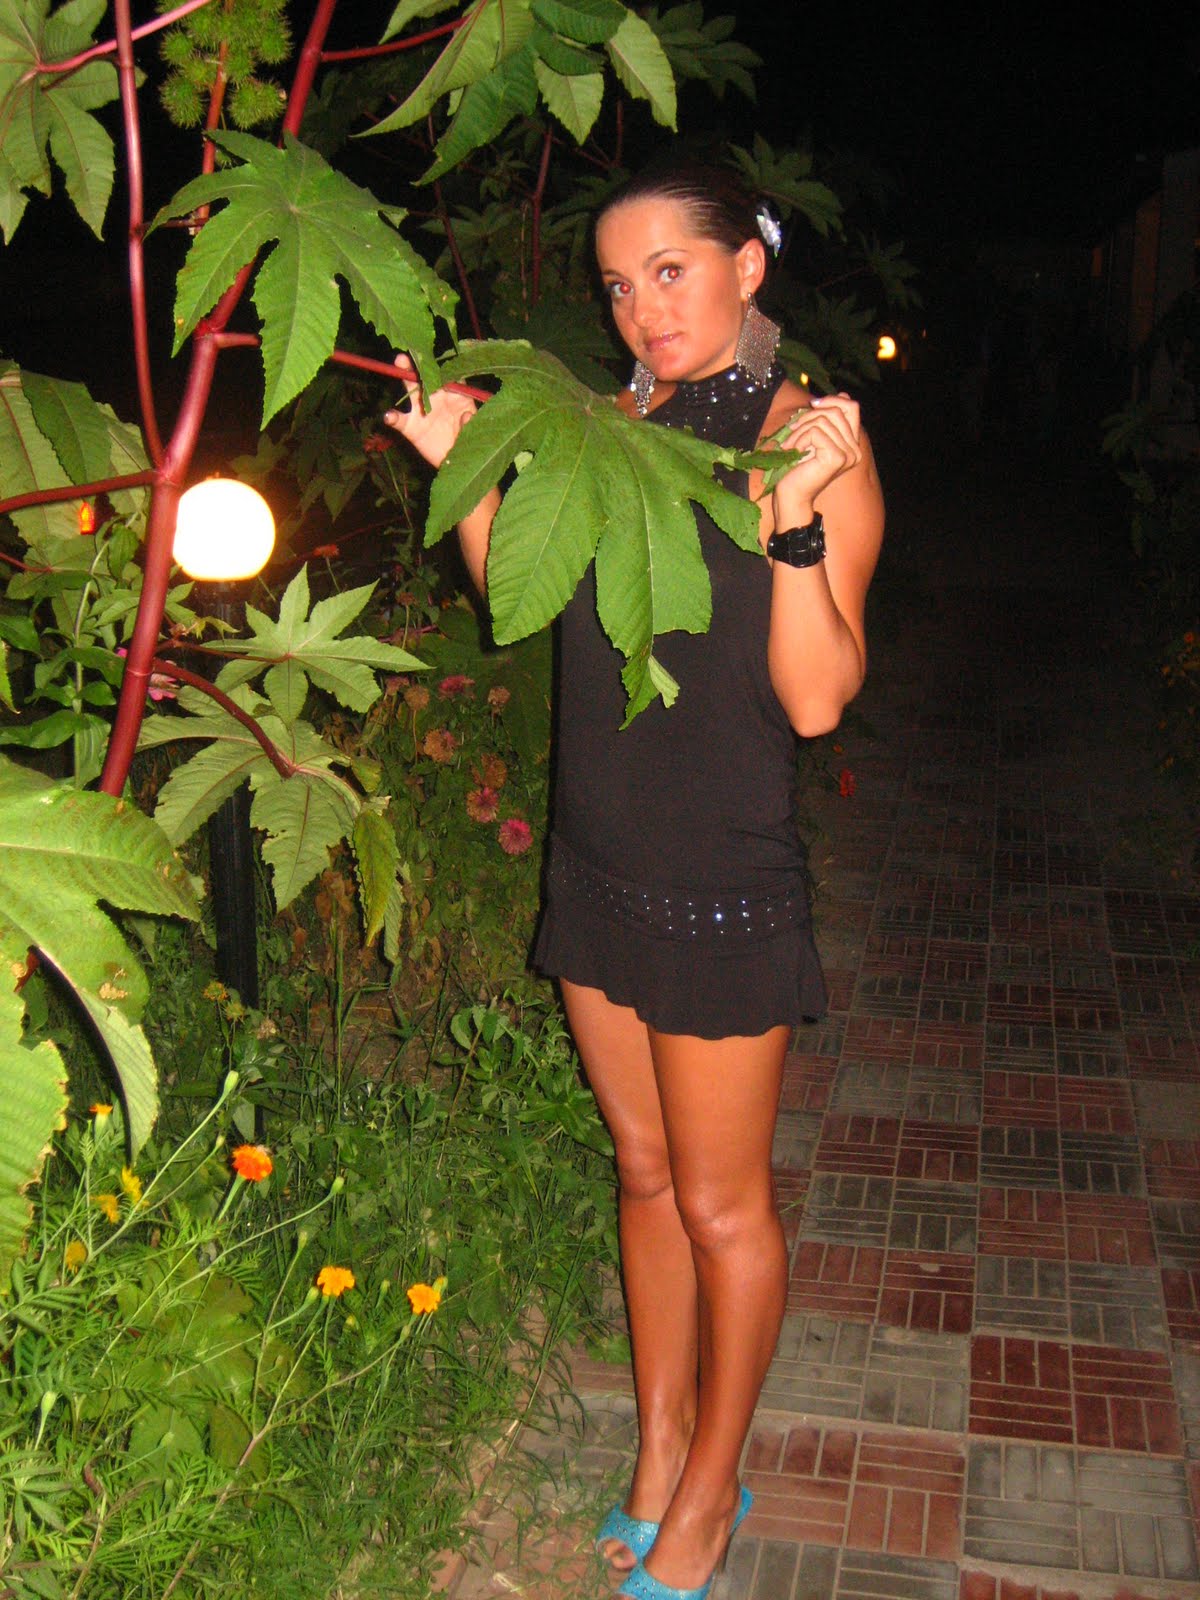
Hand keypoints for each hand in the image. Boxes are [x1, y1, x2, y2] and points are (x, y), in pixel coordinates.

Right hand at [382, 354, 476, 469]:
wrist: (455, 460)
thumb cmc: (467, 440)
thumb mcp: (475, 430)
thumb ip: (472, 422)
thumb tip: (466, 416)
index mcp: (456, 395)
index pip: (450, 375)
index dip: (444, 366)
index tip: (440, 359)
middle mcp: (437, 398)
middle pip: (427, 376)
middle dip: (420, 362)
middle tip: (413, 350)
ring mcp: (422, 411)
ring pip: (411, 391)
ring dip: (405, 376)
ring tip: (399, 363)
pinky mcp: (411, 427)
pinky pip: (399, 421)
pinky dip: (393, 417)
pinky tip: (389, 416)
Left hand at [772, 393, 862, 525]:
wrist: (792, 495)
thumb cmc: (798, 468)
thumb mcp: (814, 437)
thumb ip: (827, 419)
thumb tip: (843, 394)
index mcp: (852, 444)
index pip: (852, 407)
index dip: (833, 400)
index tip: (812, 405)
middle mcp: (855, 450)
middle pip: (836, 411)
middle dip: (809, 415)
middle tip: (792, 429)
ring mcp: (848, 455)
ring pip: (823, 420)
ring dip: (800, 429)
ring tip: (790, 443)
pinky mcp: (837, 458)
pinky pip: (816, 432)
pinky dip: (800, 438)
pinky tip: (794, 452)